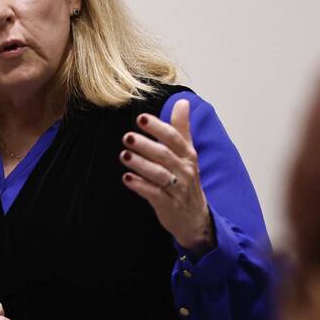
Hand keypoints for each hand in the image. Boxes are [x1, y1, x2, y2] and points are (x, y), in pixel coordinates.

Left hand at [120, 99, 214, 254]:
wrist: (195, 217)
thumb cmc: (187, 180)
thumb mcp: (188, 154)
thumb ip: (182, 129)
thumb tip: (182, 102)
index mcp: (188, 155)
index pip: (174, 138)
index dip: (158, 128)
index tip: (141, 119)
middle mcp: (184, 171)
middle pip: (165, 155)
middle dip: (146, 145)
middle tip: (127, 137)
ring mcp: (177, 189)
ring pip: (159, 174)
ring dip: (141, 164)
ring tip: (124, 155)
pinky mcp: (168, 205)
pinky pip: (154, 194)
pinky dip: (140, 186)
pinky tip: (126, 178)